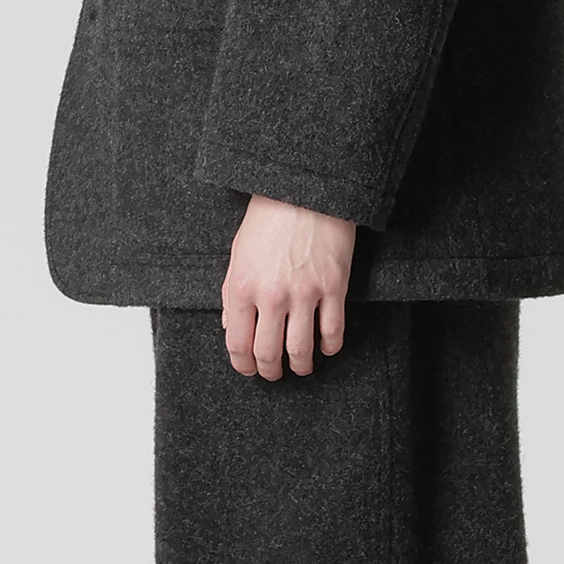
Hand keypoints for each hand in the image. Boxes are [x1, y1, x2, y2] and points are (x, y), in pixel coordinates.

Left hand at [222, 194, 354, 379]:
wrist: (305, 189)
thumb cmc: (268, 217)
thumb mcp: (238, 253)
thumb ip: (230, 292)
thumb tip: (229, 326)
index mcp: (241, 286)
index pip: (237, 343)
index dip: (242, 364)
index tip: (248, 369)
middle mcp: (271, 296)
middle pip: (268, 353)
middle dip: (270, 371)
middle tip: (273, 374)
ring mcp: (304, 293)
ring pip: (301, 350)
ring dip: (300, 366)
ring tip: (301, 367)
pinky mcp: (334, 287)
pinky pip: (333, 331)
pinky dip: (329, 347)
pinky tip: (326, 348)